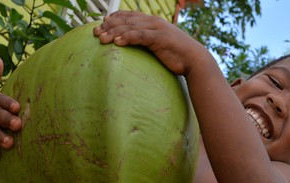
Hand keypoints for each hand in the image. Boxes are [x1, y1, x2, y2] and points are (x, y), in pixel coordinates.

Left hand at [93, 11, 207, 75]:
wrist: (194, 59)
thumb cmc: (176, 55)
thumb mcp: (159, 45)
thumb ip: (147, 42)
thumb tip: (135, 47)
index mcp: (152, 21)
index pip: (129, 16)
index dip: (114, 19)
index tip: (101, 24)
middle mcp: (153, 21)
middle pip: (125, 21)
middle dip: (108, 26)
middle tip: (95, 33)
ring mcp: (156, 28)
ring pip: (129, 27)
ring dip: (113, 32)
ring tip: (101, 39)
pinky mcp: (159, 38)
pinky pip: (139, 36)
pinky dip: (127, 37)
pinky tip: (117, 42)